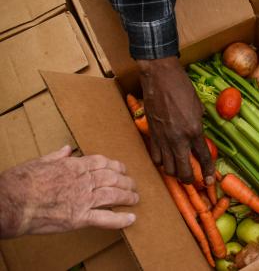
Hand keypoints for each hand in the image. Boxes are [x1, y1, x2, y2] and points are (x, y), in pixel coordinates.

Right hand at [0, 146, 138, 238]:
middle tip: (133, 184)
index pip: (102, 163)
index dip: (115, 166)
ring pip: (113, 195)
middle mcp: (83, 181)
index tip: (122, 168)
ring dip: (127, 196)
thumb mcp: (39, 161)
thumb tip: (67, 148)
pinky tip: (131, 219)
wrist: (11, 203)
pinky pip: (105, 218)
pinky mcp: (79, 218)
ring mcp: (83, 199)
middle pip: (112, 178)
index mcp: (74, 166)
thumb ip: (57, 156)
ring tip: (135, 198)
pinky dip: (120, 219)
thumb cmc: (20, 182)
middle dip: (126, 181)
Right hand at [137, 56, 214, 184]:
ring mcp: (163, 138)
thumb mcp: (198, 106)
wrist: (160, 77)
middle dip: (189, 180)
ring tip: (180, 169)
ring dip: (175, 172)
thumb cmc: (182, 88)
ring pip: (168, 168)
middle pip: (183, 171)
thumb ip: (199, 124)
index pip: (204, 158)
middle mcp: (178, 138)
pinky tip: (166, 158)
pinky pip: (155, 157)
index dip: (208, 172)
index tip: (210, 181)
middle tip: (193, 179)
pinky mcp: (151, 135)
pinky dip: (161, 162)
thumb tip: (198, 137)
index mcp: (194, 130)